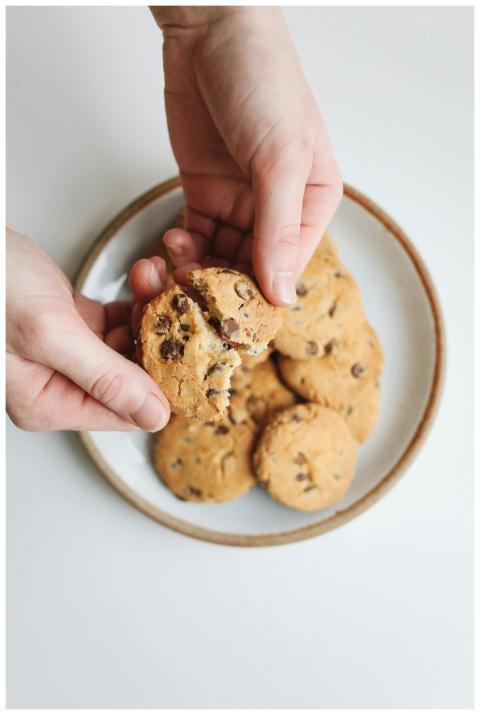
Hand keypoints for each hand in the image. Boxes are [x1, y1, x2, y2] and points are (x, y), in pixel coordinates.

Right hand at [6, 227, 169, 431]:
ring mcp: (63, 353)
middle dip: (157, 341)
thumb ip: (104, 377)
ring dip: (147, 314)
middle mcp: (57, 384)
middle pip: (131, 378)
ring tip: (153, 281)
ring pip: (127, 346)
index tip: (189, 353)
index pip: (125, 412)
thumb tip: (153, 416)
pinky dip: (131, 302)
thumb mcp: (49, 335)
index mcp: (49, 403)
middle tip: (173, 305)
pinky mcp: (66, 323)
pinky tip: (141, 281)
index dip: (162, 384)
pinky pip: (114, 322)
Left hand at [152, 6, 341, 304]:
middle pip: (250, 269)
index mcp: (311, 204)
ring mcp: (239, 203)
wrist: (213, 34)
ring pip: (218, 258)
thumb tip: (282, 294)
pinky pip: (195, 238)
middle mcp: (277, 210)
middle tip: (191, 296)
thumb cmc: (264, 82)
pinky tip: (171, 248)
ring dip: (195, 271)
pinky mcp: (205, 194)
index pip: (288, 267)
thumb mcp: (280, 158)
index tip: (229, 315)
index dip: (259, 295)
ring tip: (175, 269)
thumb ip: (279, 230)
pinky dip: (181, 250)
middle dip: (221, 286)